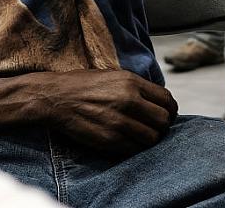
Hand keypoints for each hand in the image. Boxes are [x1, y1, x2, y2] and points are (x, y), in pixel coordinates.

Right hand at [34, 69, 177, 156]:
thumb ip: (137, 87)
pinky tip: (127, 141)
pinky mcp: (108, 139)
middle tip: (154, 128)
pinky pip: (134, 149)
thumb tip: (157, 100)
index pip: (167, 100)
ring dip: (149, 139)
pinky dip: (134, 148)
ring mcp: (119, 121)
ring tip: (141, 136)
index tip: (167, 115)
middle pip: (163, 120)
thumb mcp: (114, 75)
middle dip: (162, 126)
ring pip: (152, 138)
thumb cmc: (82, 85)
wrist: (54, 97)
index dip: (170, 110)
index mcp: (132, 82)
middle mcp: (128, 101)